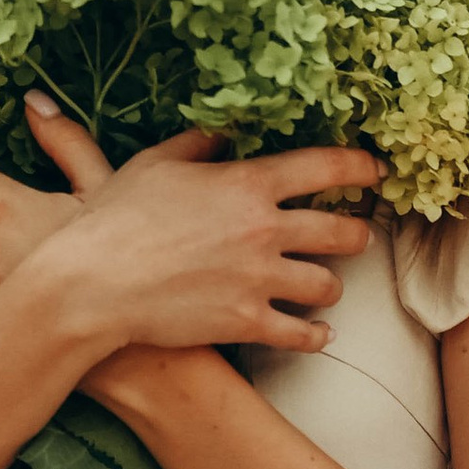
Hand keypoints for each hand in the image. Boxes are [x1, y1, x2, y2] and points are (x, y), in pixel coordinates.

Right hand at [0, 94, 377, 361]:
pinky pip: (303, 334)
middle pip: (343, 232)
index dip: (361, 167)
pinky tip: (316, 332)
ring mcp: (260, 279)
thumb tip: (219, 133)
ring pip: (329, 285)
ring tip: (324, 284)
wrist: (90, 283)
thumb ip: (197, 146)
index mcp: (247, 183)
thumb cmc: (114, 218)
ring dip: (331, 285)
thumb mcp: (154, 165)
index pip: (326, 168)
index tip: (377, 170)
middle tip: (358, 233)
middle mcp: (264, 230)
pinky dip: (316, 335)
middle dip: (358, 233)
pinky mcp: (247, 323)